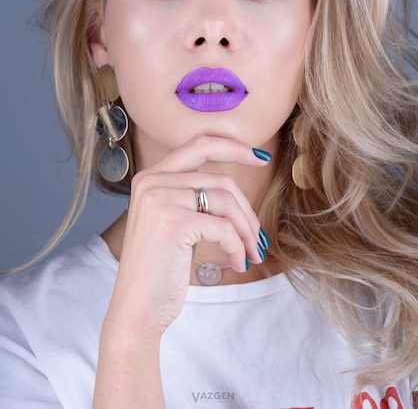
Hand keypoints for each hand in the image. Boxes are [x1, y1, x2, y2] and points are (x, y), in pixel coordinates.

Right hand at [106, 135, 270, 337]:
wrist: (135, 311)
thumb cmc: (159, 270)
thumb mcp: (171, 222)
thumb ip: (191, 197)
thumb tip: (233, 188)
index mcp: (150, 177)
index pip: (199, 144)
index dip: (234, 147)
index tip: (261, 158)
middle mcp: (152, 182)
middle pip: (220, 179)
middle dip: (247, 210)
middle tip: (259, 238)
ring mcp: (160, 200)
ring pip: (226, 201)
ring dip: (247, 231)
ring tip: (251, 253)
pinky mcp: (172, 223)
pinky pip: (223, 227)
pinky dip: (238, 246)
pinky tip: (238, 263)